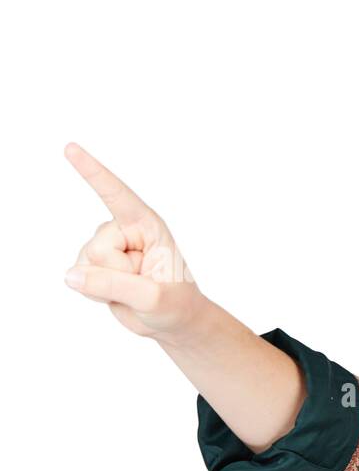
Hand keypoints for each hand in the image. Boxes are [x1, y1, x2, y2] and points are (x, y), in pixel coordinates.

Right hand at [63, 143, 206, 340]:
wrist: (175, 322)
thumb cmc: (176, 304)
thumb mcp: (153, 297)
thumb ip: (114, 285)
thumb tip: (70, 275)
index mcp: (147, 226)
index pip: (116, 195)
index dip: (93, 172)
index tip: (70, 148)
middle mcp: (124, 231)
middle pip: (98, 248)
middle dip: (117, 274)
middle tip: (144, 283)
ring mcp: (107, 247)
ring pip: (85, 264)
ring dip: (107, 286)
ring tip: (134, 289)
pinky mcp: (95, 265)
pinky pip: (79, 279)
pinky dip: (97, 292)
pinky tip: (118, 294)